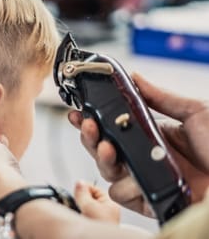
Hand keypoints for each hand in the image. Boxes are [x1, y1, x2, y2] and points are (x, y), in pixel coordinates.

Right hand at [68, 73, 208, 215]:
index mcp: (152, 134)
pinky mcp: (150, 200)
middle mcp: (145, 156)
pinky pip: (122, 194)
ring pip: (107, 171)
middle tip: (88, 124)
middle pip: (102, 147)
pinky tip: (135, 177)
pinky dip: (125, 186)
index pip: (114, 126)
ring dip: (102, 159)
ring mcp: (147, 178)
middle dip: (89, 135)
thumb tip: (134, 76)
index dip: (93, 119)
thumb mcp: (196, 112)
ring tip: (109, 149)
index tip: (79, 111)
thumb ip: (161, 96)